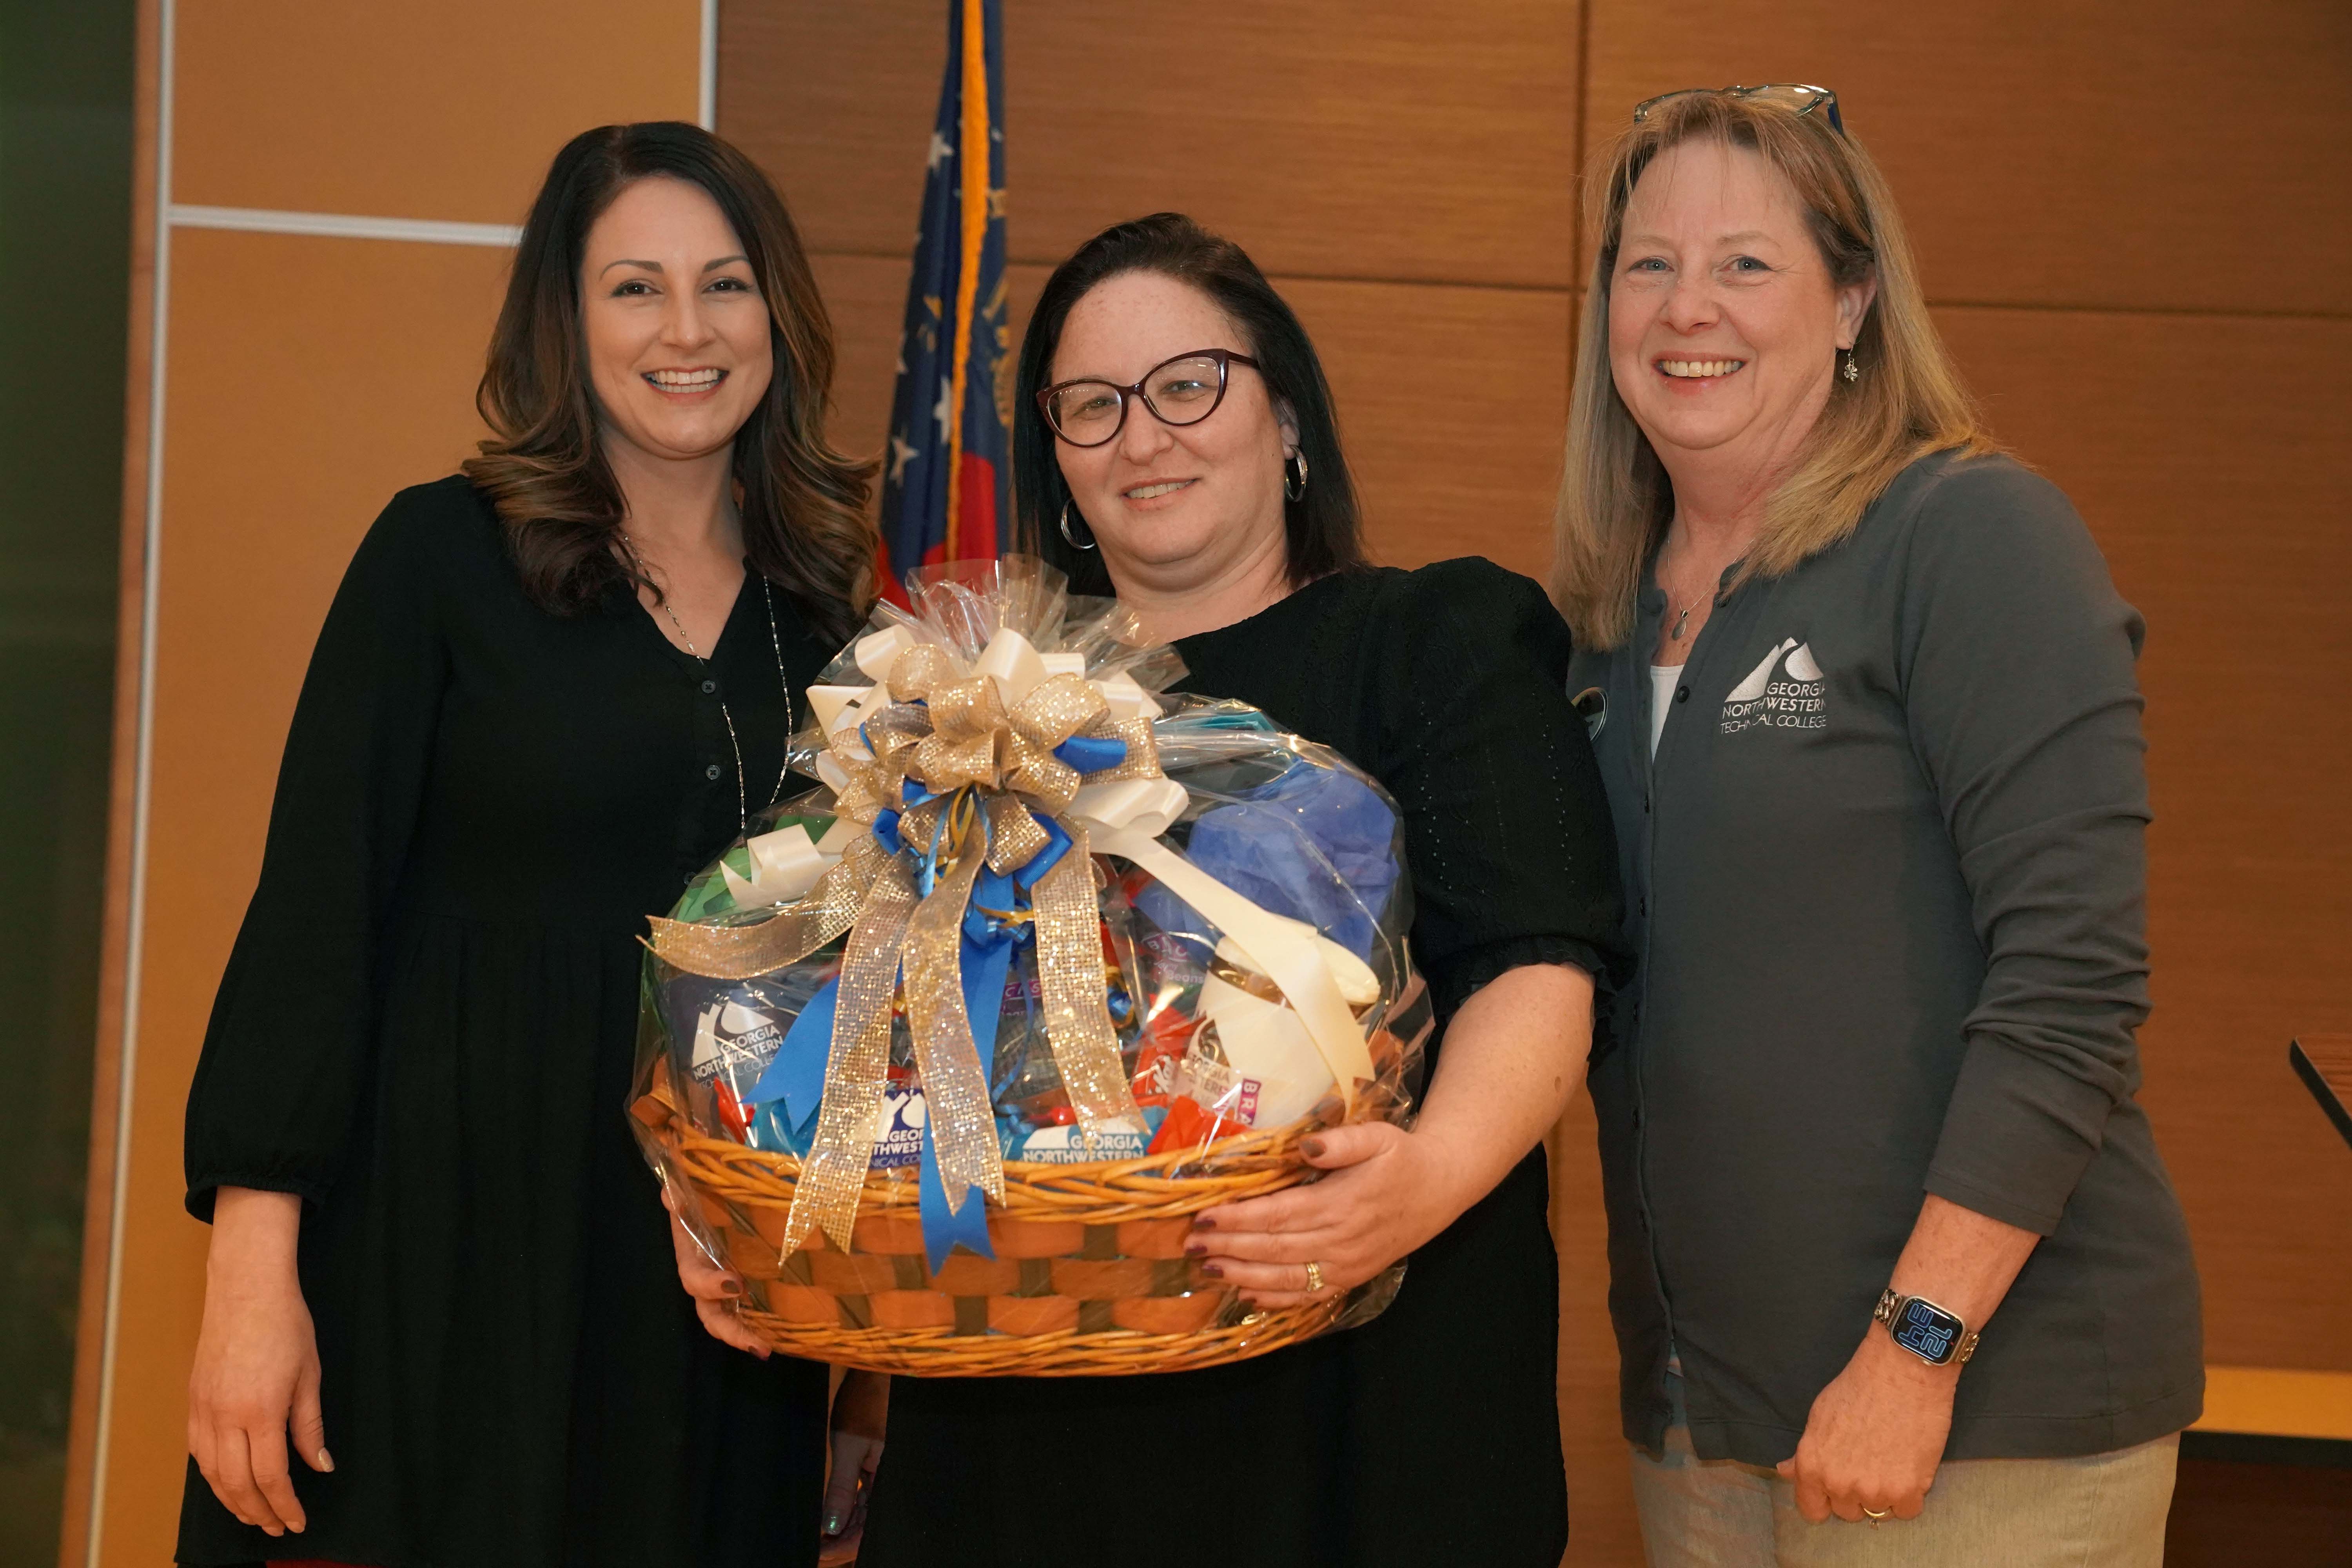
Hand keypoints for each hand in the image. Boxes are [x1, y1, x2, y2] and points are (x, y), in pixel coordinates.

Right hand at [187, 1188, 329, 1536]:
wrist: (245, 1289)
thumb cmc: (285, 1325)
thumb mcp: (309, 1376)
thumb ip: (310, 1427)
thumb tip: (320, 1466)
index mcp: (260, 1411)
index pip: (272, 1477)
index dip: (285, 1506)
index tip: (297, 1523)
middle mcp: (225, 1416)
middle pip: (238, 1483)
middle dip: (259, 1512)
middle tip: (276, 1527)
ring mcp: (204, 1410)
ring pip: (212, 1474)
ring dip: (233, 1501)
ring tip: (254, 1515)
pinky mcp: (193, 1402)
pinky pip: (198, 1452)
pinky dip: (212, 1476)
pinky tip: (227, 1484)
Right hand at [663, 1183, 769, 1358]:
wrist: (718, 1203)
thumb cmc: (703, 1203)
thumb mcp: (692, 1199)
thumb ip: (681, 1199)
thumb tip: (671, 1193)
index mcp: (694, 1259)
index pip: (694, 1278)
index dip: (710, 1285)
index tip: (734, 1283)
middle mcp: (708, 1281)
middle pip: (712, 1315)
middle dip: (731, 1332)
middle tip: (757, 1345)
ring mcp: (725, 1292)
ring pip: (729, 1321)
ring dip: (746, 1337)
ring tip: (767, 1349)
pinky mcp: (745, 1292)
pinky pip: (750, 1314)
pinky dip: (762, 1327)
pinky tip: (782, 1337)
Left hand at [819, 1369, 886, 1561]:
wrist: (871, 1376)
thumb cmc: (864, 1404)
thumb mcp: (850, 1447)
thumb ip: (843, 1488)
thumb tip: (830, 1527)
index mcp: (888, 1482)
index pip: (867, 1529)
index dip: (842, 1546)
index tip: (817, 1553)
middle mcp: (886, 1484)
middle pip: (864, 1527)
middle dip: (839, 1542)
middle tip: (811, 1549)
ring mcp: (878, 1477)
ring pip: (861, 1516)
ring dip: (839, 1530)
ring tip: (815, 1538)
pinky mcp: (870, 1468)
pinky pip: (859, 1500)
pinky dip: (843, 1511)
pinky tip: (827, 1518)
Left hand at [1187, 1122, 1463, 1308]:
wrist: (1441, 1189)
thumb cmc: (1401, 1158)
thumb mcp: (1378, 1136)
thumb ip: (1342, 1141)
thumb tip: (1307, 1145)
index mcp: (1342, 1203)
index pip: (1279, 1214)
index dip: (1239, 1218)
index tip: (1204, 1217)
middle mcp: (1341, 1240)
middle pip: (1274, 1249)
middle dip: (1229, 1248)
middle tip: (1190, 1247)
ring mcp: (1346, 1265)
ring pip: (1286, 1278)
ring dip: (1243, 1275)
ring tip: (1208, 1269)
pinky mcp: (1351, 1278)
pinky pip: (1308, 1296)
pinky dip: (1276, 1300)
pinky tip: (1247, 1296)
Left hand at [1776, 1330, 1955, 1522]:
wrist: (1903, 1370)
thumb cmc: (1859, 1387)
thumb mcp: (1819, 1415)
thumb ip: (1804, 1452)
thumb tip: (1786, 1471)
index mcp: (1812, 1465)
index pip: (1811, 1509)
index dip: (1823, 1500)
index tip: (1834, 1490)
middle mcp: (1839, 1483)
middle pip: (1847, 1511)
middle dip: (1856, 1492)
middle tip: (1868, 1462)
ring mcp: (1874, 1490)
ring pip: (1877, 1511)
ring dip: (1884, 1493)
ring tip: (1890, 1458)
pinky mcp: (1908, 1490)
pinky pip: (1907, 1510)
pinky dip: (1910, 1494)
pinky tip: (1909, 1465)